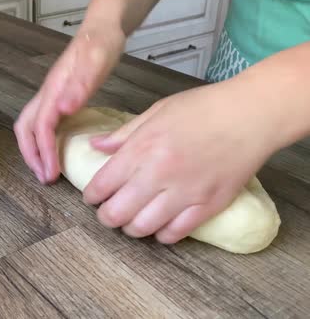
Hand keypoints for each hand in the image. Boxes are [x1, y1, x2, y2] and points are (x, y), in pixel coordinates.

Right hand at [14, 26, 124, 183]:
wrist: (101, 28)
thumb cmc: (101, 43)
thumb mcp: (97, 60)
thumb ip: (81, 84)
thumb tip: (63, 110)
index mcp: (54, 89)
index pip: (40, 127)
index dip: (44, 152)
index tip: (51, 174)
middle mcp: (47, 94)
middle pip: (25, 129)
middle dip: (31, 156)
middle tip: (44, 178)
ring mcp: (51, 95)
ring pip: (30, 127)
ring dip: (33, 150)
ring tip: (46, 170)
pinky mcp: (58, 97)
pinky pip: (42, 123)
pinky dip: (42, 141)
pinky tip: (55, 150)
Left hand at [83, 83, 279, 243]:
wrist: (251, 114)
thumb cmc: (203, 107)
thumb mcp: (156, 111)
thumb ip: (123, 134)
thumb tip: (95, 145)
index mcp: (141, 148)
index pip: (101, 185)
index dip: (91, 196)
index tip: (92, 197)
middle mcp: (158, 174)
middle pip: (116, 213)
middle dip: (106, 217)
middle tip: (108, 213)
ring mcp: (184, 193)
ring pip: (142, 228)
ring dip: (131, 228)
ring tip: (131, 221)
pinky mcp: (208, 205)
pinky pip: (176, 233)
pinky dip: (162, 235)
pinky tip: (159, 227)